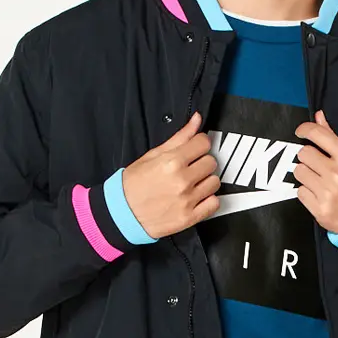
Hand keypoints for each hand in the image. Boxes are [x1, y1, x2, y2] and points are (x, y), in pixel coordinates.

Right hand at [121, 112, 219, 239]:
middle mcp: (181, 180)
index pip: (204, 143)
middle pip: (211, 162)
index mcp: (171, 162)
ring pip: (215, 182)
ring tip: (192, 183)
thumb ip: (179, 138)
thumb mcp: (152, 155)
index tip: (195, 149)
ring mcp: (187, 200)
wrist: (122, 213)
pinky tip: (196, 197)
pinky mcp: (189, 217)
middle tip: (190, 168)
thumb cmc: (133, 184)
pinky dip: (208, 200)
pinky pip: (214, 203)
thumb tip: (196, 120)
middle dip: (202, 162)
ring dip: (206, 181)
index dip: (200, 144)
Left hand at [293, 110, 337, 233]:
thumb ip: (333, 138)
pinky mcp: (319, 208)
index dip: (305, 130)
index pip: (318, 135)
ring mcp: (327, 192)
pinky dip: (307, 192)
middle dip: (308, 158)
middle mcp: (337, 173)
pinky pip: (300, 191)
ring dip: (306, 175)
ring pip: (299, 172)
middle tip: (318, 165)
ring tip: (319, 180)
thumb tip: (318, 117)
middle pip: (304, 154)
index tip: (301, 131)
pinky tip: (319, 194)